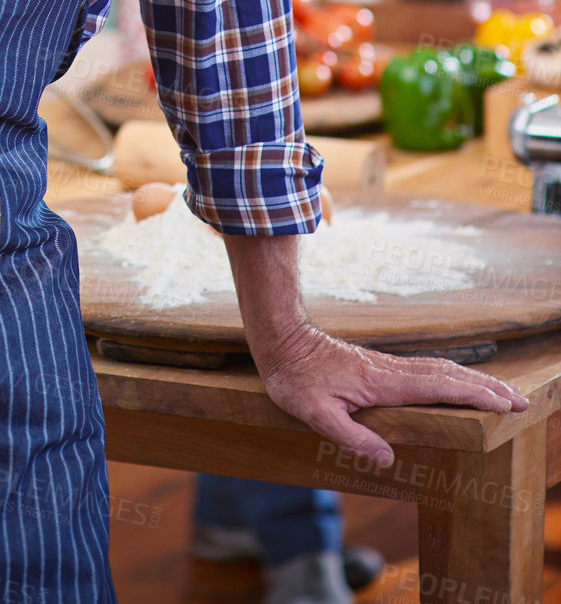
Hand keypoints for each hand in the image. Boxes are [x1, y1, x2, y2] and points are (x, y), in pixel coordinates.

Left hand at [257, 322, 527, 466]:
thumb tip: (387, 458)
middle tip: (520, 400)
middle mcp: (390, 370)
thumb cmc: (294, 379)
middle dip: (485, 387)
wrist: (281, 342)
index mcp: (380, 381)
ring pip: (439, 369)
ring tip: (501, 392)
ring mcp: (386, 366)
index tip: (502, 403)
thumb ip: (349, 437)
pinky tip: (458, 382)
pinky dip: (451, 376)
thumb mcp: (314, 413)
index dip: (471, 394)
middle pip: (447, 375)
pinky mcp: (380, 367)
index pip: (436, 387)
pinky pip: (425, 369)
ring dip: (473, 380)